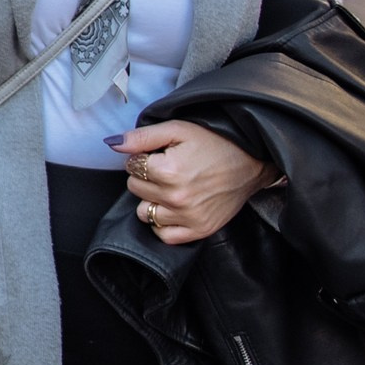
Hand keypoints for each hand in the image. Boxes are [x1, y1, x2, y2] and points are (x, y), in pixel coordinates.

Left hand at [111, 118, 271, 242]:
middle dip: (146, 177)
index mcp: (168, 171)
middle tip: (168, 169)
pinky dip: (164, 223)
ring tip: (171, 188)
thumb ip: (142, 137)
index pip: (131, 166)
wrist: (251, 162)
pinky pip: (164, 235)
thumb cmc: (215, 142)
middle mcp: (176, 197)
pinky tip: (173, 208)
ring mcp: (188, 217)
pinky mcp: (199, 230)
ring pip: (144, 212)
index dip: (143, 157)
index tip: (160, 155)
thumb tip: (113, 144)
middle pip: (135, 188)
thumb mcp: (178, 129)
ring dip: (152, 200)